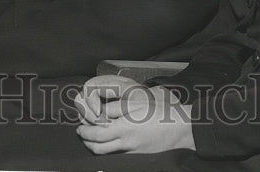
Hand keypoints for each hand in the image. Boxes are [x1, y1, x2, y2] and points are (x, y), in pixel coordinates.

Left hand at [75, 75, 194, 154]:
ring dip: (95, 147)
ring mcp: (131, 152)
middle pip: (98, 148)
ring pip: (106, 154)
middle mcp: (125, 143)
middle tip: (82, 134)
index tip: (79, 128)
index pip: (96, 135)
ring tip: (93, 139)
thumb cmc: (160, 113)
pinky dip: (109, 150)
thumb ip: (116, 108)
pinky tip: (110, 142)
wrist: (181, 129)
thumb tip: (100, 113)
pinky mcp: (138, 156)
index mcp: (123, 128)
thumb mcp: (136, 104)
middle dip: (86, 142)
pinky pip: (117, 155)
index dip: (85, 132)